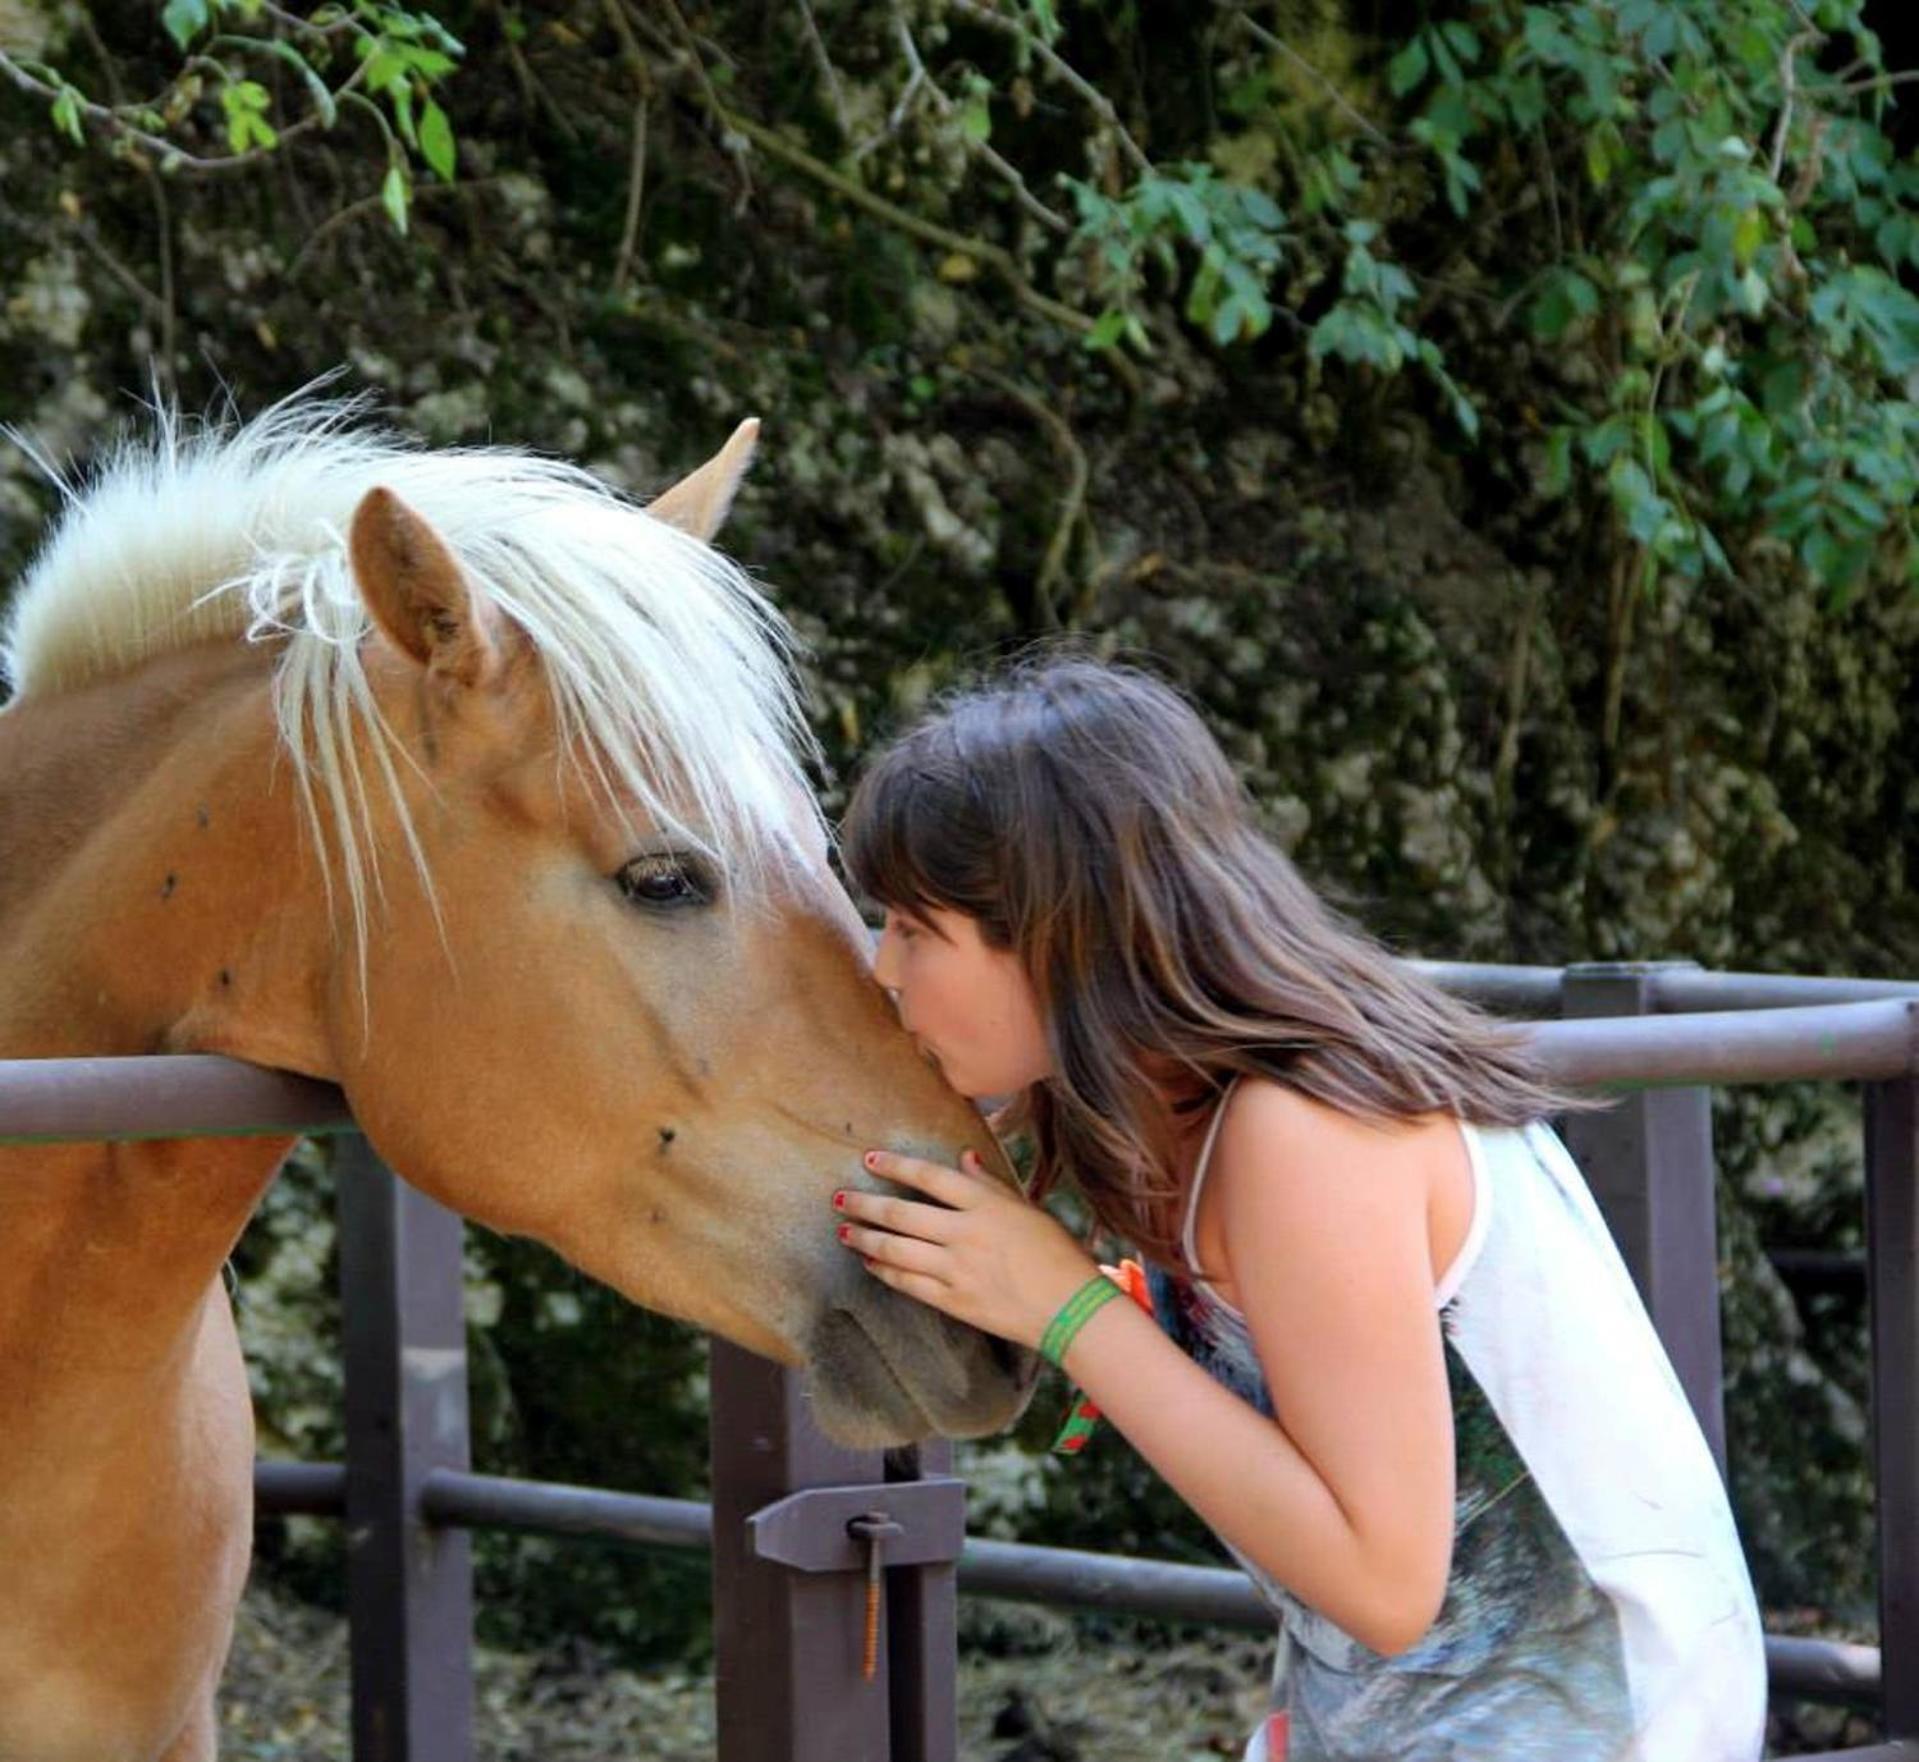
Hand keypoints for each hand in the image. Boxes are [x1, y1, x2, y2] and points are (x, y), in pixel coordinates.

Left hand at [835, 1149, 1100, 1350]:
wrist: (1072, 1310)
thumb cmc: (1059, 1255)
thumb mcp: (1027, 1209)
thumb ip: (990, 1185)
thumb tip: (964, 1158)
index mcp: (986, 1206)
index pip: (930, 1178)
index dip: (896, 1166)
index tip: (869, 1160)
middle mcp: (966, 1234)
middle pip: (903, 1214)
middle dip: (865, 1205)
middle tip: (839, 1198)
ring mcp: (958, 1270)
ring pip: (897, 1250)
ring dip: (865, 1239)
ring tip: (843, 1231)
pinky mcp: (955, 1301)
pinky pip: (909, 1284)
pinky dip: (885, 1272)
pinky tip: (871, 1264)